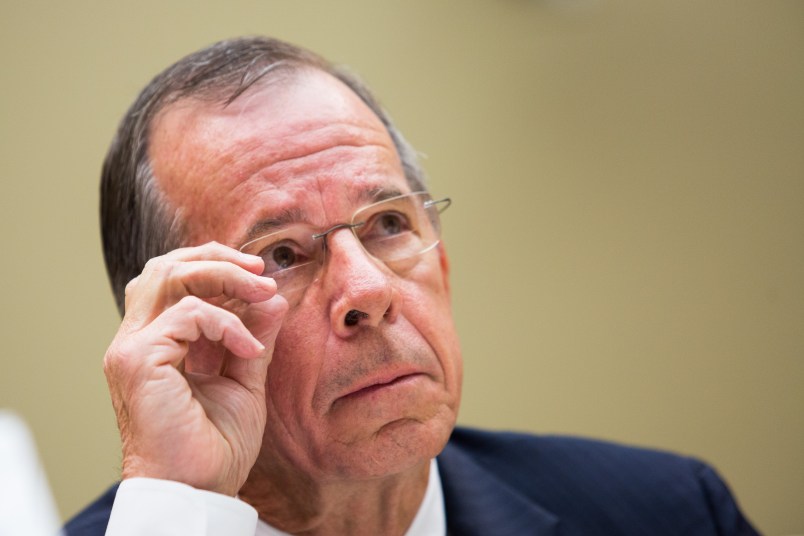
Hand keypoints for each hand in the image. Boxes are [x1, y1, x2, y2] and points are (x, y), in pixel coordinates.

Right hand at [103, 242, 286, 495]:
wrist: (199, 489)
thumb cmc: (215, 445)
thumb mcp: (244, 380)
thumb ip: (253, 337)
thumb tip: (273, 298)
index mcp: (155, 342)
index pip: (173, 279)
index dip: (216, 266)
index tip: (261, 276)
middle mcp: (135, 339)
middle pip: (166, 267)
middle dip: (218, 259)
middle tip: (261, 272)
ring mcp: (131, 348)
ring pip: (170, 277)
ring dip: (224, 276)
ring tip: (263, 292)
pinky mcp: (137, 360)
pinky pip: (188, 315)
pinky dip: (226, 322)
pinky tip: (249, 348)